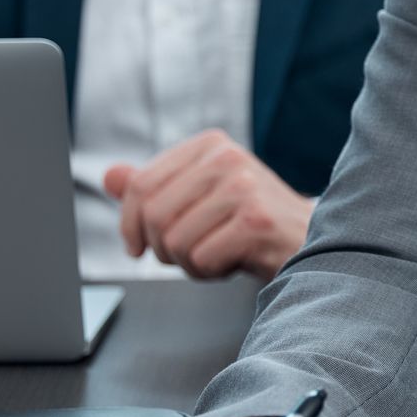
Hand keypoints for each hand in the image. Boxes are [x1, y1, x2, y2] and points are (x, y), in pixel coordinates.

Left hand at [107, 130, 312, 279]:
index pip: (141, 185)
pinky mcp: (256, 220)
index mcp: (209, 145)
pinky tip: (232, 262)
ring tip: (215, 255)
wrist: (306, 238)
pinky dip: (210, 272)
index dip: (129, 225)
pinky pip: (201, 258)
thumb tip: (109, 176)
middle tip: (186, 254)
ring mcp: (244, 187)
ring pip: (175, 241)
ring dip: (188, 263)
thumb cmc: (247, 220)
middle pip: (154, 215)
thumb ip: (153, 187)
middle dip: (162, 248)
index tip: (138, 247)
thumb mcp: (198, 197)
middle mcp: (227, 158)